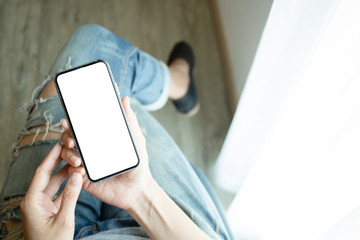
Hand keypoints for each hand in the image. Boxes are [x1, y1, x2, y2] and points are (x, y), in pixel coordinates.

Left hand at [21, 142, 83, 239]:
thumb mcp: (64, 219)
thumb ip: (71, 196)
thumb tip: (77, 176)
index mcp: (32, 201)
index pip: (42, 173)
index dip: (51, 158)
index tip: (58, 146)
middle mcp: (35, 201)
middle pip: (47, 176)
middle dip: (59, 163)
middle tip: (69, 150)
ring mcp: (42, 206)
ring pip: (53, 184)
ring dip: (65, 174)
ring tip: (76, 162)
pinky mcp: (49, 210)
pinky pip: (58, 193)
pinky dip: (67, 186)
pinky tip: (76, 179)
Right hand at [60, 96, 152, 210]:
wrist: (138, 189)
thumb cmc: (137, 164)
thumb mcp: (136, 140)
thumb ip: (130, 121)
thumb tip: (125, 99)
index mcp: (99, 139)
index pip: (81, 127)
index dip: (71, 123)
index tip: (67, 121)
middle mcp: (89, 150)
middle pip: (69, 138)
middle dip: (66, 137)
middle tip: (73, 140)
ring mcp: (85, 164)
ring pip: (66, 154)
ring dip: (68, 154)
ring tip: (79, 160)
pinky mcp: (84, 178)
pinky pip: (71, 171)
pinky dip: (73, 169)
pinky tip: (81, 170)